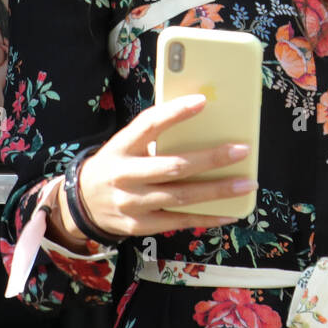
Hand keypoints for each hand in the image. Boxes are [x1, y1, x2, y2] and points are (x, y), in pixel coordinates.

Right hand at [75, 94, 255, 238]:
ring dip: (217, 190)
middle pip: (173, 166)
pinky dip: (207, 217)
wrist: (81, 203)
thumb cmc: (116, 164)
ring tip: (246, 183)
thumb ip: (153, 134)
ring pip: (180, 196)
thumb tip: (201, 119)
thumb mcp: (125, 144)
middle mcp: (125, 175)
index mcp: (121, 146)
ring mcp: (132, 204)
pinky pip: (179, 221)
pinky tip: (230, 212)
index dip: (175, 113)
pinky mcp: (140, 226)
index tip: (203, 101)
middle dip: (211, 158)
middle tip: (242, 150)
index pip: (148, 124)